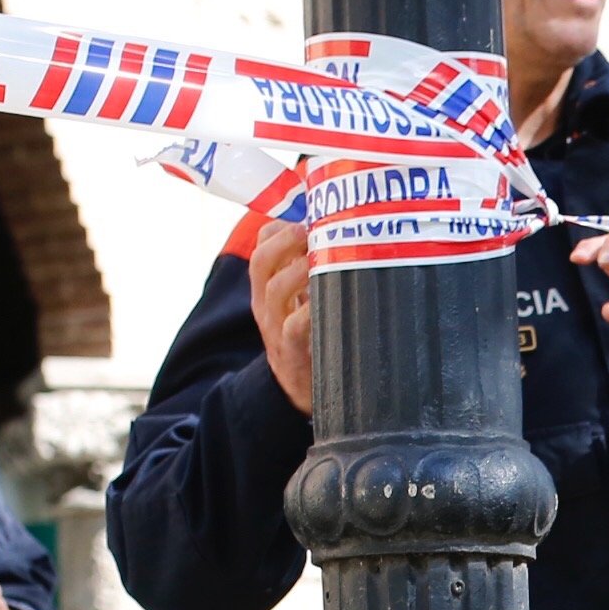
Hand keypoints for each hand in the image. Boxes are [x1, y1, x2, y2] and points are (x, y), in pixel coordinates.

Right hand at [252, 219, 313, 413]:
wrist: (299, 393)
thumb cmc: (312, 339)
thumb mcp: (304, 303)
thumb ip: (315, 273)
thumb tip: (347, 235)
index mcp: (267, 288)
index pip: (261, 246)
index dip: (278, 227)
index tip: (306, 216)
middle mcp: (265, 304)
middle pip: (261, 261)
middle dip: (285, 240)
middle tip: (312, 230)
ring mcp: (275, 328)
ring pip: (275, 289)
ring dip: (299, 269)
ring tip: (324, 256)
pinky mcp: (293, 352)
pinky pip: (296, 326)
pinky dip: (310, 310)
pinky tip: (328, 297)